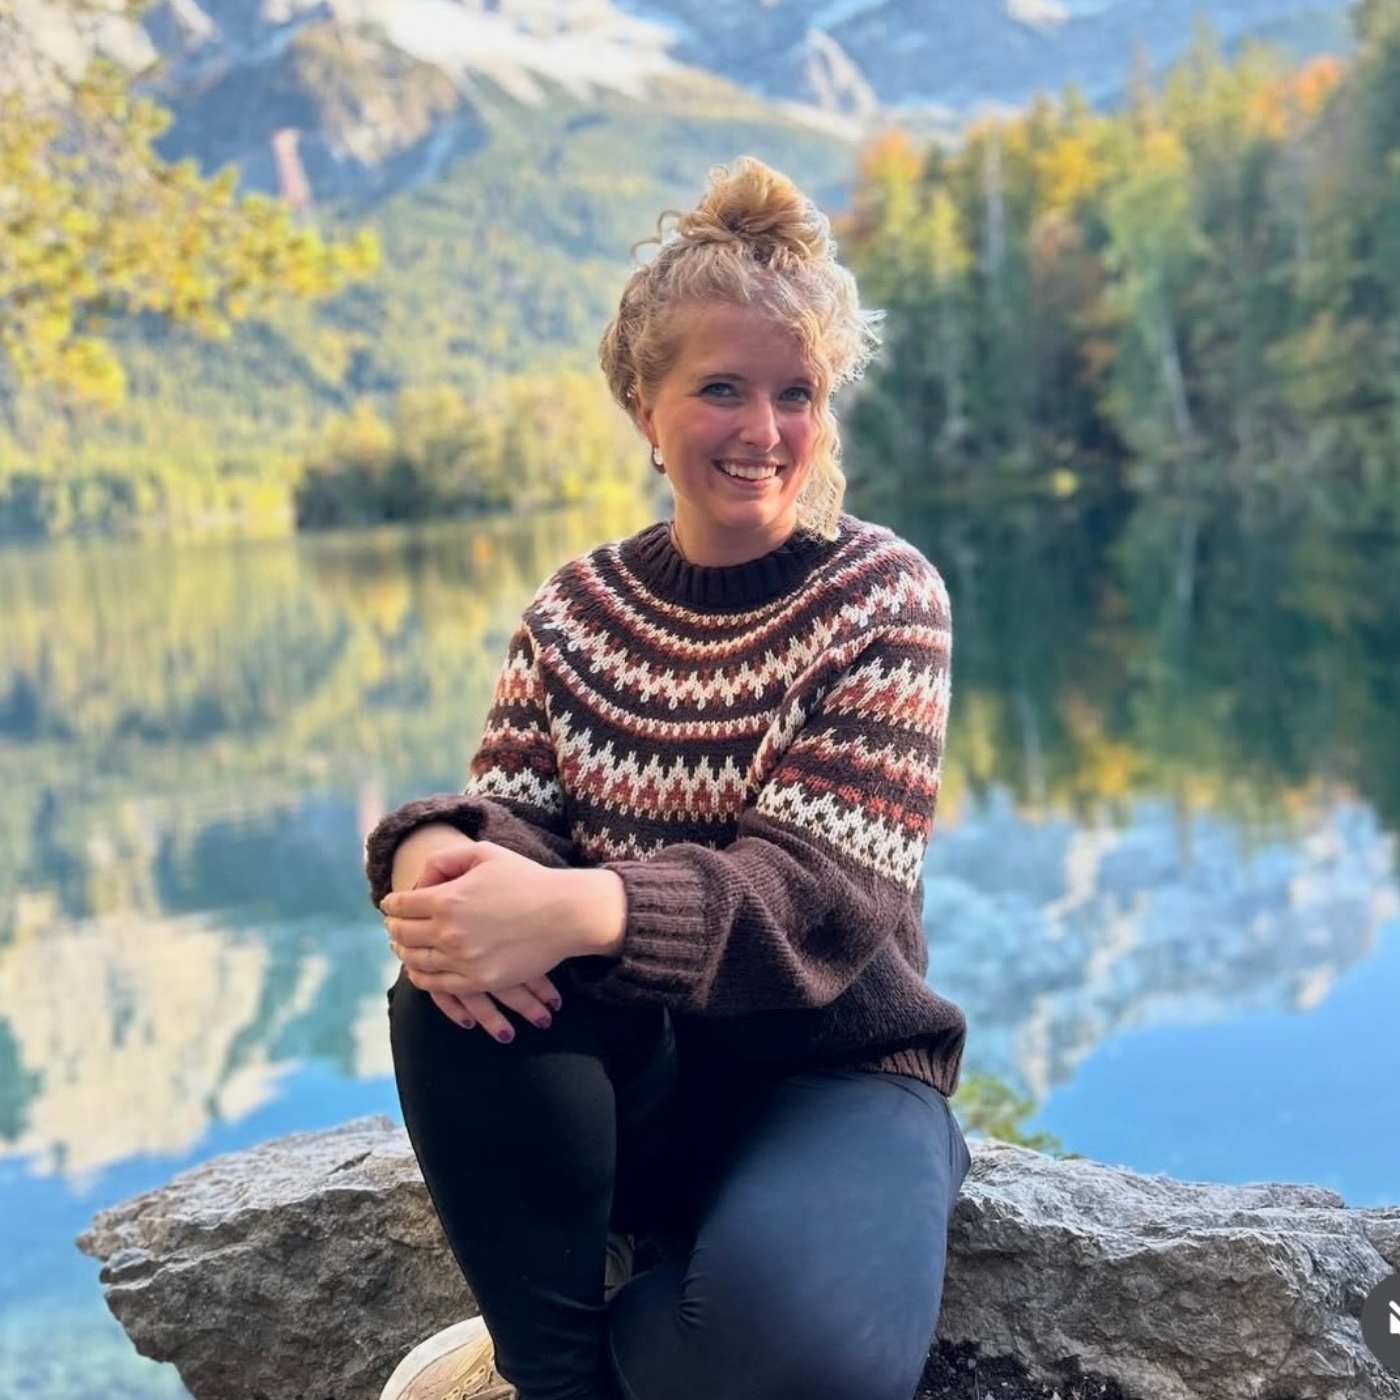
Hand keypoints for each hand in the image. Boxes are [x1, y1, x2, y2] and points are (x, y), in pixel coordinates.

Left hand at [382, 841, 624, 1001]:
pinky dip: (420, 976)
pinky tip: (420, 968)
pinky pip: (435, 984)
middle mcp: (449, 932)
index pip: (399, 905)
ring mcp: (463, 960)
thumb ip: (444, 860)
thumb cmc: (526, 879)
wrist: (565, 913)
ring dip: (404, 951)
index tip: (393, 904)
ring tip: (404, 945)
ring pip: (414, 960)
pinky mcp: (478, 981)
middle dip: (394, 926)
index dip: (392, 903)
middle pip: (401, 934)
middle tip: (395, 924)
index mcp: (447, 899)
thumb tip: (418, 884)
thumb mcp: (484, 853)